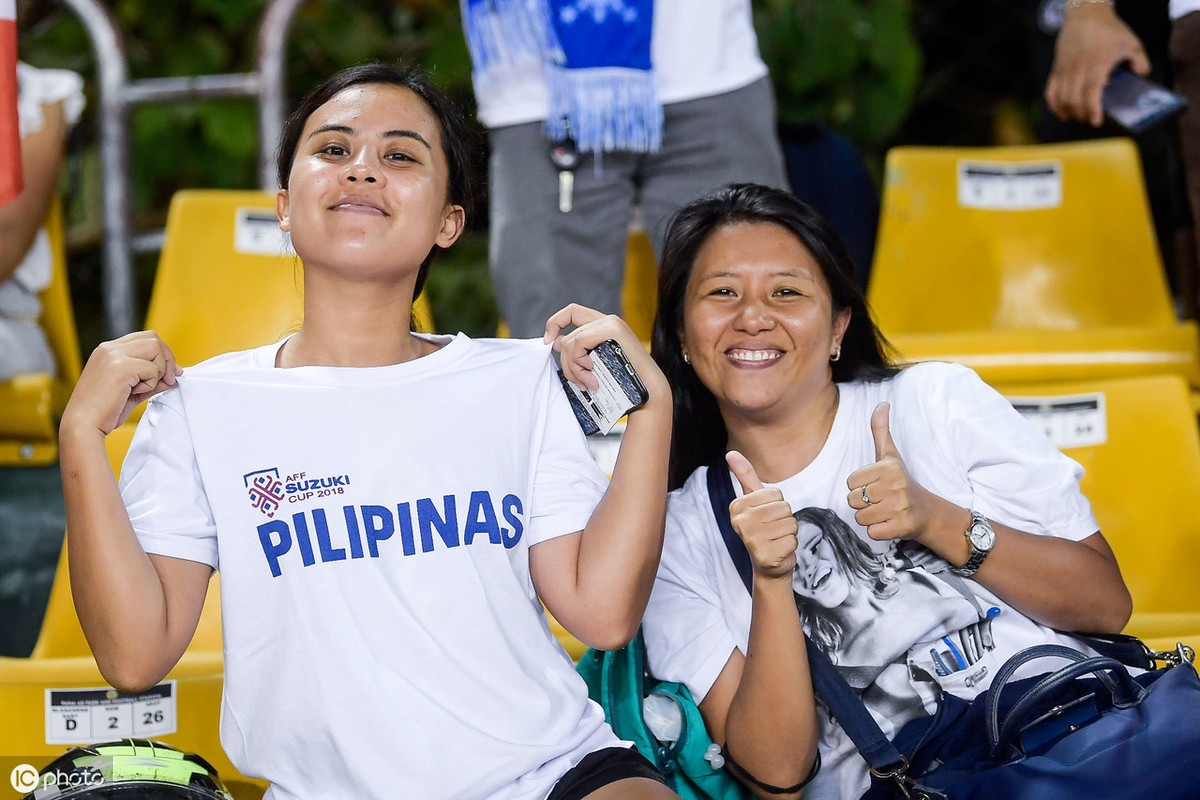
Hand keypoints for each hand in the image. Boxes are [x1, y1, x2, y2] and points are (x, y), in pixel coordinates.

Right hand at [61, 331, 181, 436]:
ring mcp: (113, 355)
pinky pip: (152, 369)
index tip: (171, 373)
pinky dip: (150, 384)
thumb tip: (175, 376)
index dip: (163, 353)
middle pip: (153, 338)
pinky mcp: (120, 367)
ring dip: (159, 370)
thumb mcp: (132, 392)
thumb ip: (152, 380)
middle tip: (168, 380)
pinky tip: (133, 392)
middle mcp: (109, 348)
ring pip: (155, 348)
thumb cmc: (104, 412)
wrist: (83, 426)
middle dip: (168, 359)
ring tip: (144, 387)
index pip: (145, 338)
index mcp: (108, 350)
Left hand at [543, 304, 668, 403]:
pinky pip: (579, 342)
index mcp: (604, 327)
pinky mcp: (612, 329)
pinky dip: (578, 361)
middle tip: (579, 382)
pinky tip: (591, 373)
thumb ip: (577, 351)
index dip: (555, 323)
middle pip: (568, 336)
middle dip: (567, 363)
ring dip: (574, 368)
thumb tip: (553, 341)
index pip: (572, 312)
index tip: (548, 342)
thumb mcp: (595, 365)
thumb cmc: (624, 383)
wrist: (648, 393)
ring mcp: (611, 323)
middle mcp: (607, 321)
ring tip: (588, 383)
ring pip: (570, 342)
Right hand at [727, 451, 797, 579]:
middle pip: (784, 508)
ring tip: (776, 539)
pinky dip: (790, 546)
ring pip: (790, 523)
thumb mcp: (753, 499)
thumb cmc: (763, 527)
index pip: (776, 494)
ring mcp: (752, 541)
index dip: (777, 504)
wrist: (768, 564)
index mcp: (737, 506)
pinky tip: (778, 550)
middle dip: (785, 519)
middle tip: (773, 530)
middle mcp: (741, 523)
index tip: (766, 516)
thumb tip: (730, 453)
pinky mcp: (765, 556)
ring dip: (789, 532)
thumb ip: (744, 475)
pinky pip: (793, 540)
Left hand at [845, 402, 953, 545]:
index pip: (850, 482)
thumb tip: (882, 403)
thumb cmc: (902, 481)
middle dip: (864, 503)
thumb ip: (881, 430)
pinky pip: (870, 532)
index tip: (877, 485)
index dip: (860, 485)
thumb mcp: (890, 454)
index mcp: (888, 467)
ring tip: (886, 510)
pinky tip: (890, 522)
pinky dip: (878, 531)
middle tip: (882, 499)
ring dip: (870, 517)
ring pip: (860, 517)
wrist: (927, 512)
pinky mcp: (900, 527)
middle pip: (852, 500)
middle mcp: (895, 486)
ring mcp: (899, 508)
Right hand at [1045, 3, 1150, 126]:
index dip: (1093, 108)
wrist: (1085, 15)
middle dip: (1082, 114)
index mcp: (1098, 63)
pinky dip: (1054, 106)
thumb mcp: (1131, 42)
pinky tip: (1061, 113)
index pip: (1092, 91)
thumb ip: (1140, 60)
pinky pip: (1050, 92)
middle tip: (1090, 119)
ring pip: (1061, 99)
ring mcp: (1065, 69)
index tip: (1096, 121)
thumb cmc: (1109, 30)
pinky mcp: (1056, 69)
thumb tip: (1142, 76)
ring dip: (1069, 112)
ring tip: (1078, 116)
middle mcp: (1079, 68)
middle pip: (1074, 99)